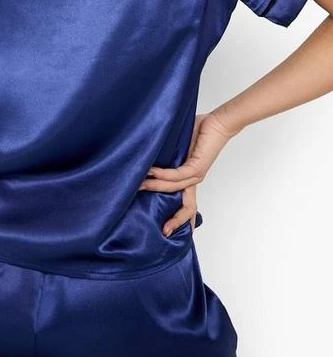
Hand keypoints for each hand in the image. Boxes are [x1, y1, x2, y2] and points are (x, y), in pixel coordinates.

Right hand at [138, 110, 240, 234]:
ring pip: (174, 189)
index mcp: (190, 178)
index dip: (180, 220)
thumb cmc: (199, 132)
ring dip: (155, 187)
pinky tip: (151, 171)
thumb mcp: (178, 148)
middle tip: (163, 231)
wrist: (218, 123)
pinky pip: (177, 174)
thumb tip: (144, 160)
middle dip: (175, 220)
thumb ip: (165, 157)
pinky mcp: (196, 165)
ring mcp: (196, 174)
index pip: (187, 205)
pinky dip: (162, 174)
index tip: (169, 232)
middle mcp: (194, 180)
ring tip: (138, 185)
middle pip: (187, 207)